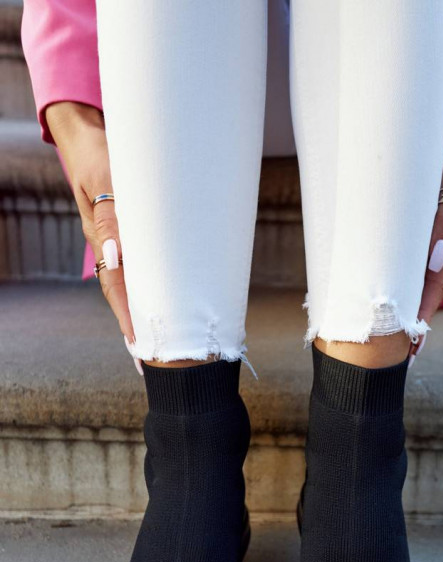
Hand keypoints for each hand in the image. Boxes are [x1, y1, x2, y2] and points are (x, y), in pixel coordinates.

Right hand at [45, 102, 133, 342]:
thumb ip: (111, 216)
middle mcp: (111, 245)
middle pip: (126, 292)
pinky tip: (162, 300)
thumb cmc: (100, 154)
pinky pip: (144, 263)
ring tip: (157, 341)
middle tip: (152, 358)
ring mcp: (120, 239)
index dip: (129, 317)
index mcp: (102, 239)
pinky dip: (152, 285)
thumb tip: (115, 257)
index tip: (139, 346)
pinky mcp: (131, 230)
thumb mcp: (105, 180)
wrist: (91, 134)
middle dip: (139, 325)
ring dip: (147, 309)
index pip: (117, 287)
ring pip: (135, 281)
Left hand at [413, 115, 442, 351]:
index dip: (421, 311)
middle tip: (399, 350)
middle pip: (427, 286)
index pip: (435, 282)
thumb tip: (437, 258)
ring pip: (421, 275)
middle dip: (412, 317)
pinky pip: (414, 257)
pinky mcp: (427, 225)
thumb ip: (442, 217)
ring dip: (407, 302)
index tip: (410, 339)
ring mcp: (438, 233)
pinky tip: (394, 292)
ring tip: (396, 334)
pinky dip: (404, 278)